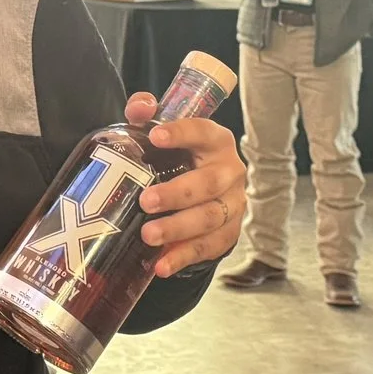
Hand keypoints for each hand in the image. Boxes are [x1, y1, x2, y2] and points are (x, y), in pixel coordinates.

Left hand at [127, 92, 245, 276]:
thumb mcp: (164, 132)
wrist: (200, 192)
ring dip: (179, 229)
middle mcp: (230, 172)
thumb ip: (147, 114)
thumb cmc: (178, 156)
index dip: (181, 133)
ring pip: (210, 218)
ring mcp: (233, 205)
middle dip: (177, 193)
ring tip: (148, 236)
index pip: (202, 132)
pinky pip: (210, 247)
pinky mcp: (229, 233)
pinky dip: (185, 257)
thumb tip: (139, 108)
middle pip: (208, 184)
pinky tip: (161, 265)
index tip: (155, 137)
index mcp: (216, 141)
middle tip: (146, 201)